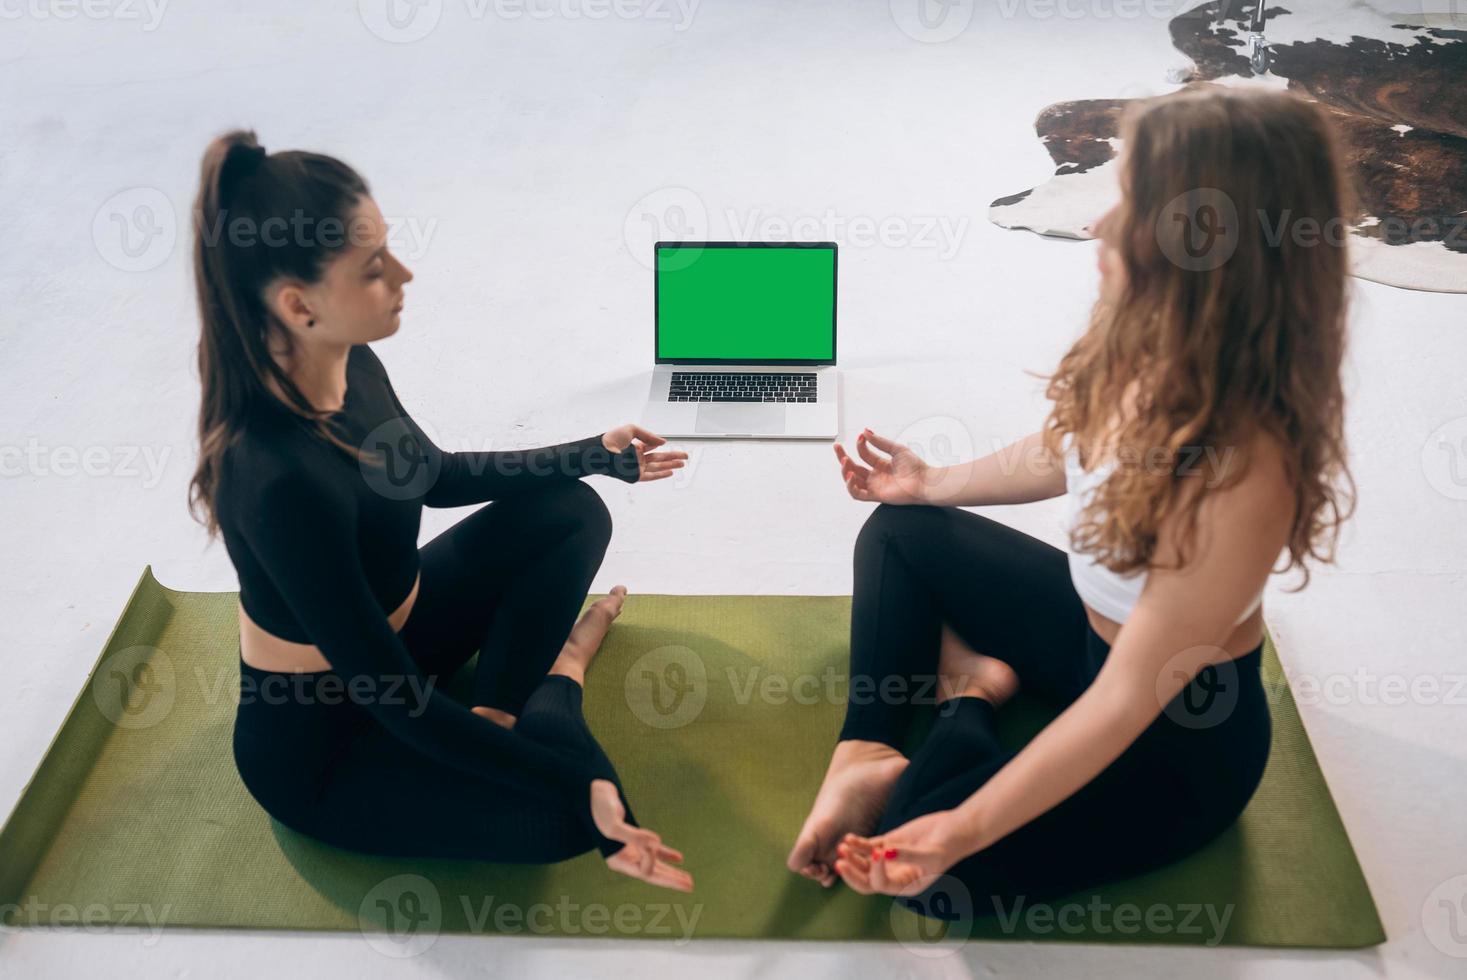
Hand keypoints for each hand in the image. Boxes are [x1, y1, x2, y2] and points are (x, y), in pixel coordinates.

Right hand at [590, 779, 692, 891]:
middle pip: (653, 875)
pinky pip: (655, 850)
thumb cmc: (601, 811)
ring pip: (656, 865)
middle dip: (672, 881)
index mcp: (619, 861)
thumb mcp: (614, 826)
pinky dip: (667, 854)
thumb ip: (635, 838)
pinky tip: (679, 858)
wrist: (595, 795)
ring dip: (672, 872)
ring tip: (688, 880)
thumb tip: (655, 844)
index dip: (653, 859)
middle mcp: (626, 859)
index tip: (653, 842)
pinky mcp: (637, 839)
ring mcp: (632, 850)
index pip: (644, 870)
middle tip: (690, 886)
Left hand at [602, 424, 687, 482]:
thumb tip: (663, 442)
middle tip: (685, 456)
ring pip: (658, 467)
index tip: (667, 444)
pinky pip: (651, 476)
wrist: (602, 451)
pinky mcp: (635, 475)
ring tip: (683, 464)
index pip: (650, 447)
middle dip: (672, 457)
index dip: (658, 444)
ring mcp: (636, 467)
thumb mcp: (632, 430)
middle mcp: (636, 458)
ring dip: (671, 465)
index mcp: (634, 447)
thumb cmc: (612, 439)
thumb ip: (649, 435)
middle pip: (658, 458)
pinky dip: (662, 474)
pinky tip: (671, 472)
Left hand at [833, 811, 963, 896]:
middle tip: (840, 862)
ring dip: (852, 857)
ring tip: (842, 847)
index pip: (881, 885)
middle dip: (852, 873)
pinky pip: (867, 847)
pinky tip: (849, 838)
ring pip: (864, 864)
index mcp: (905, 886)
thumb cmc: (946, 846)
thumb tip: (884, 853)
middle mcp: (894, 876)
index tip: (878, 853)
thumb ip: (906, 855)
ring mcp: (889, 861)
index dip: (875, 871)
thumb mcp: (930, 854)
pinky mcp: (887, 844)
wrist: (953, 829)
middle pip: (866, 881)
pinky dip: (857, 844)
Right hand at [834, 429, 930, 504]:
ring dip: (845, 471)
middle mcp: (876, 476)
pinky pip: (858, 494)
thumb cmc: (915, 467)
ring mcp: (875, 486)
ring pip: (852, 480)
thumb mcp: (896, 449)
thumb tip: (865, 431)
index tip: (861, 436)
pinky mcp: (876, 496)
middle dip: (843, 456)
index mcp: (881, 464)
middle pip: (853, 467)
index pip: (864, 454)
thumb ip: (880, 442)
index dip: (860, 445)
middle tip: (837, 447)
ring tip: (845, 461)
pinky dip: (851, 486)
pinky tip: (851, 476)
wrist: (925, 482)